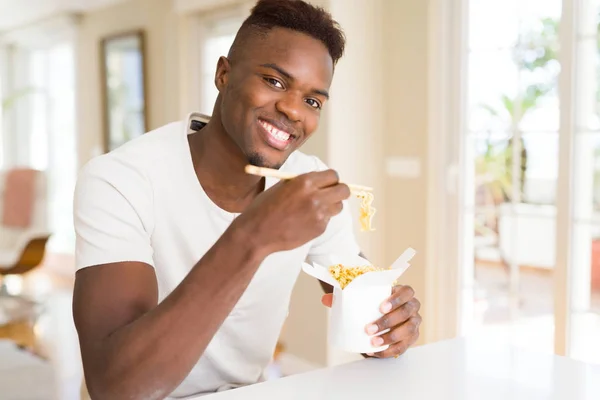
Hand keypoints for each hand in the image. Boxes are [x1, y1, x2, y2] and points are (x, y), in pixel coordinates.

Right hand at [234, 169, 350, 254]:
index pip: (333, 175)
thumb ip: (303, 182)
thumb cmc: (264, 207)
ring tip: (314, 209)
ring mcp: (319, 215)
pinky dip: (320, 219)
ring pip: (338, 206)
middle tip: (329, 194)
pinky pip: (327, 220)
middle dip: (338, 191)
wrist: (257, 233)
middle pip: (343, 190)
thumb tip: (319, 181)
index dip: (330, 179)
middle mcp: (316, 197)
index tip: (326, 183)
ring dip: (330, 206)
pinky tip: (304, 221)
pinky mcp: (319, 229)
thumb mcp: (282, 186)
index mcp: (305, 182)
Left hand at [321, 285, 420, 357]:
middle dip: (388, 322)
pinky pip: (403, 346)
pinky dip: (389, 350)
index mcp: (403, 292)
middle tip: (369, 329)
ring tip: (372, 343)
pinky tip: (376, 352)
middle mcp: (412, 306)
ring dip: (389, 337)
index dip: (396, 299)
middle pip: (406, 312)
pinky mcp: (412, 338)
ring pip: (407, 330)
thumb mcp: (363, 297)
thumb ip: (345, 297)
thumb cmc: (373, 304)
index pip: (407, 292)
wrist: (383, 316)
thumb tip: (326, 300)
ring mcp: (414, 323)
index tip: (381, 307)